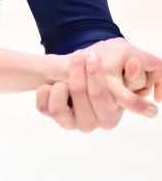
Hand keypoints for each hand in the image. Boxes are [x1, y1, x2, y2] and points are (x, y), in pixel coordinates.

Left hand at [35, 39, 160, 131]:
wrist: (78, 80)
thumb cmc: (105, 80)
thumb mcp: (120, 77)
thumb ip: (131, 76)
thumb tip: (136, 70)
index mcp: (110, 117)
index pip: (101, 96)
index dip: (95, 74)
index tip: (92, 56)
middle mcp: (91, 124)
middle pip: (78, 95)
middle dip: (77, 72)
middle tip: (79, 56)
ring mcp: (70, 124)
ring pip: (58, 110)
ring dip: (59, 87)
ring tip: (64, 79)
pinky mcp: (53, 118)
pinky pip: (43, 108)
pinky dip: (44, 92)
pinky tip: (51, 86)